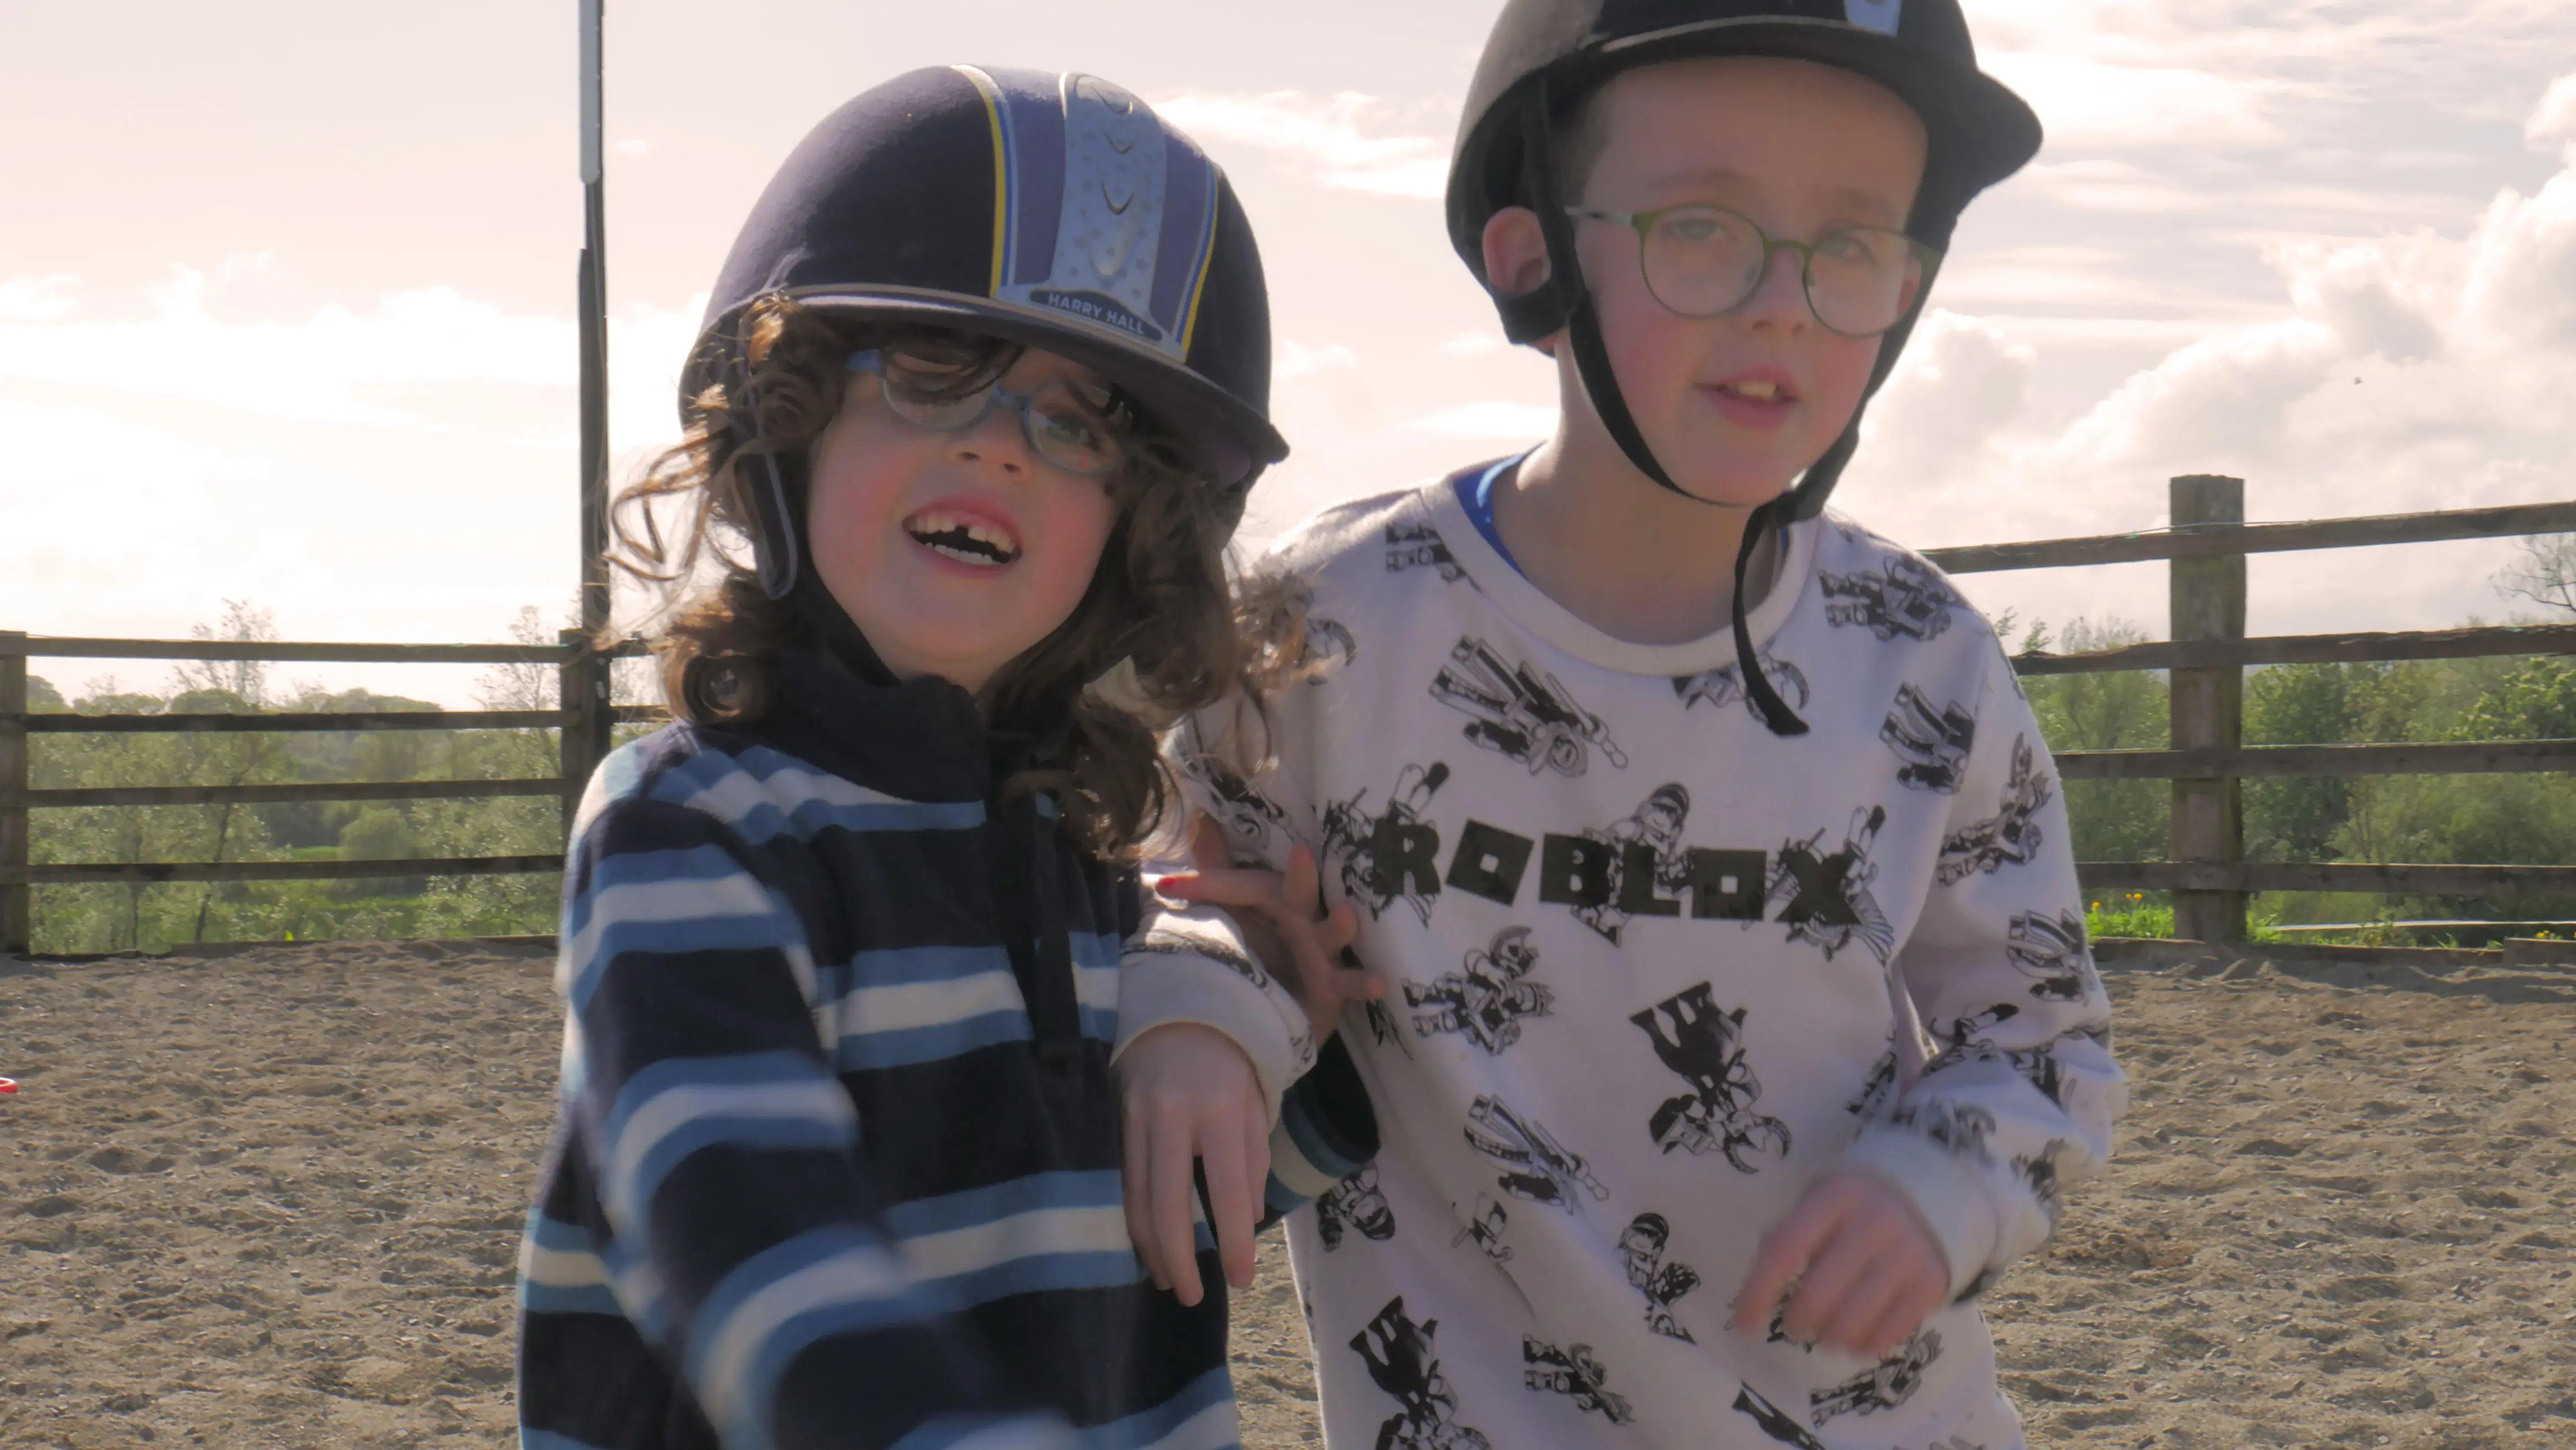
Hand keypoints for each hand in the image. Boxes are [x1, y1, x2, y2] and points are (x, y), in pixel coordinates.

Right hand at [1117, 1022, 1267, 1307]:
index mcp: (1219, 1109)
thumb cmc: (1229, 1058)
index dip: (1232, 1242)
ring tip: (1169, 1279)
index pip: (1226, 1190)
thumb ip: (1251, 1160)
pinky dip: (1131, 1219)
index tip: (1240, 1279)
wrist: (1176, 1004)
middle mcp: (1172, 1114)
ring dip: (1151, 1248)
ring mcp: (1134, 1117)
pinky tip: (1144, 1243)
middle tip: (1192, 1296)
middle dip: (1179, 1259)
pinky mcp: (1110, 1119)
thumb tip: (1245, 1221)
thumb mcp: (1255, 1101)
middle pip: (1167, 1204)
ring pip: (1135, 1198)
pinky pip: (1118, 1181)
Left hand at [1158, 816, 1380, 1040]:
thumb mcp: (1240, 913)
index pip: (1241, 885)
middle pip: (1299, 893)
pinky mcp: (1336, 985)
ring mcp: (1322, 950)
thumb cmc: (1264, 950)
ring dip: (1340, 926)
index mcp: (1274, 900)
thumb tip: (1200, 821)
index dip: (1206, 883)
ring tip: (1346, 914)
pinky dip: (1366, 982)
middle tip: (1303, 852)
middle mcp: (1300, 918)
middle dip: (1302, 876)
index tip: (1164, 886)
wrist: (1289, 1007)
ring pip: (1332, 934)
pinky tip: (1378, 982)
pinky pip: (1353, 983)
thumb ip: (1220, 873)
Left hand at [1732, 1167, 1950, 1359]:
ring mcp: (1906, 1254)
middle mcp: (1873, 1223)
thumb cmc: (1856, 1207)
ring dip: (1828, 1339)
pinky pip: (1888, 1334)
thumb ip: (1790, 1236)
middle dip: (1795, 1322)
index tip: (1743, 1324)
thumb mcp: (1820, 1204)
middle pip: (1816, 1294)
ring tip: (1825, 1334)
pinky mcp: (1932, 1283)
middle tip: (1794, 1326)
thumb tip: (1760, 1291)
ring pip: (1851, 1322)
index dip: (1757, 1292)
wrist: (1930, 1197)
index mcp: (1835, 1198)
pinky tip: (1857, 1338)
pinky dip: (1864, 1346)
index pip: (1784, 1249)